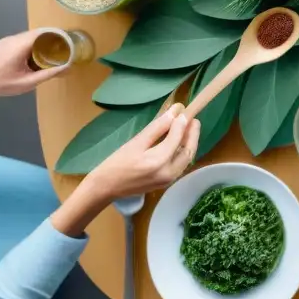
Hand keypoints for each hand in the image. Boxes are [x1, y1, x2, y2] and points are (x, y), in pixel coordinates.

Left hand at [0, 29, 67, 99]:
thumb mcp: (26, 82)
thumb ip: (48, 74)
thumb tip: (68, 68)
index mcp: (20, 45)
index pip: (46, 32)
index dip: (61, 35)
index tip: (73, 42)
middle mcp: (15, 38)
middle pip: (40, 32)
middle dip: (55, 39)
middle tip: (68, 49)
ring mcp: (8, 40)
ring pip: (32, 36)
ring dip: (45, 42)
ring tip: (56, 53)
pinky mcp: (4, 44)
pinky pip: (25, 40)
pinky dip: (35, 45)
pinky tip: (39, 56)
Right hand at [84, 103, 199, 199]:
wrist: (106, 188)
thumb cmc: (116, 163)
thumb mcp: (136, 141)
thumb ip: (157, 127)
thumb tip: (175, 112)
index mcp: (158, 161)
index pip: (177, 138)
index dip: (182, 123)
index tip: (184, 110)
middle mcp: (168, 173)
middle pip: (188, 151)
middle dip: (193, 134)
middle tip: (193, 119)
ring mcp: (168, 180)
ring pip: (186, 159)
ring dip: (189, 143)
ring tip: (188, 128)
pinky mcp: (166, 183)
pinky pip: (180, 165)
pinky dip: (182, 153)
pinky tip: (180, 142)